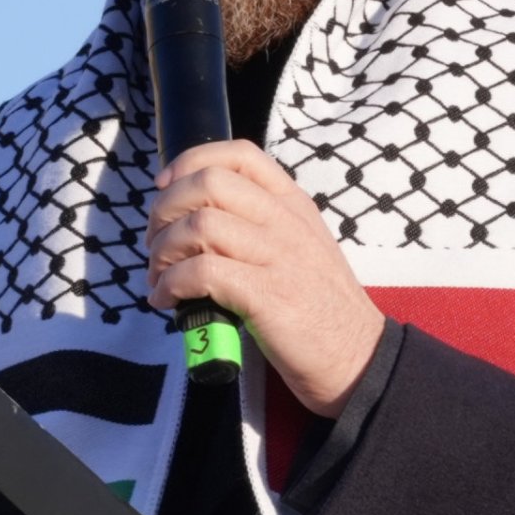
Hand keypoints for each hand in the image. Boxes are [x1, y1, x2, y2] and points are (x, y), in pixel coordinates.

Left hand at [146, 140, 386, 417]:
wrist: (359, 359)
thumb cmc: (319, 309)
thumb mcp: (300, 248)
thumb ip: (259, 226)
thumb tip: (193, 221)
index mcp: (293, 205)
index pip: (239, 155)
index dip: (190, 162)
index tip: (165, 186)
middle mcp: (286, 222)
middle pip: (208, 184)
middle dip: (165, 209)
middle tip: (155, 243)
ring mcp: (279, 257)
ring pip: (199, 226)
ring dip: (163, 252)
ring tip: (159, 278)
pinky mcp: (268, 296)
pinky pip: (202, 273)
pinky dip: (171, 285)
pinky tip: (167, 302)